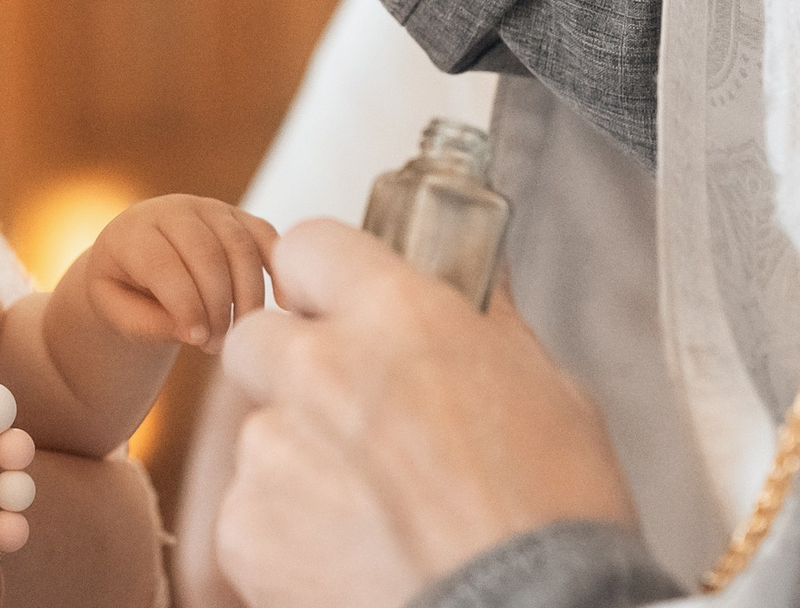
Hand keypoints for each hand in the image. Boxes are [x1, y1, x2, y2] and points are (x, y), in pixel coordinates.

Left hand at [84, 195, 277, 352]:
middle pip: (207, 255)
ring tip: (240, 332)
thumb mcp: (117, 310)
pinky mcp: (237, 215)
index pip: (164, 266)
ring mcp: (208, 208)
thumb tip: (196, 331)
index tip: (198, 341)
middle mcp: (172, 209)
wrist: (136, 259)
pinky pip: (265, 234)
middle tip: (216, 345)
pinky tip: (285, 303)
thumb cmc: (125, 290)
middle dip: (218, 306)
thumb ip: (148, 323)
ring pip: (240, 247)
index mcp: (133, 231)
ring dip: (247, 296)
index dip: (185, 306)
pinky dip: (278, 267)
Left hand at [215, 220, 636, 607]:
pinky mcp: (245, 527)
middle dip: (292, 366)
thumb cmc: (555, 515)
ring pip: (260, 431)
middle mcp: (319, 367)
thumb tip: (475, 275)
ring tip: (374, 510)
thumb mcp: (550, 390)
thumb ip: (488, 322)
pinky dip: (288, 532)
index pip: (310, 244)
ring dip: (299, 458)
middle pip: (258, 336)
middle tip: (350, 415)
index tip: (340, 307)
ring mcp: (274, 449)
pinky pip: (250, 509)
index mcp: (397, 315)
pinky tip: (352, 555)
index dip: (326, 279)